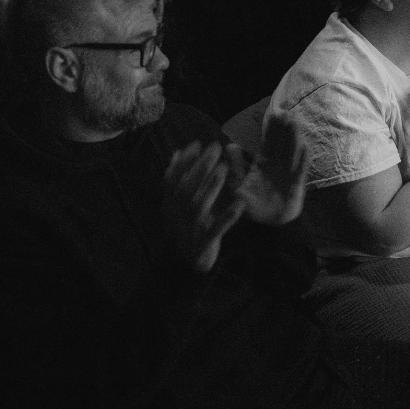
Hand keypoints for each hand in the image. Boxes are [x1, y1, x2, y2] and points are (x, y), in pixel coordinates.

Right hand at [162, 142, 245, 272]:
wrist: (184, 265)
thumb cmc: (185, 227)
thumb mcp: (178, 204)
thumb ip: (178, 180)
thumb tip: (177, 153)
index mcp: (169, 205)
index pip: (172, 179)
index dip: (184, 162)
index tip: (197, 144)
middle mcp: (176, 216)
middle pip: (186, 188)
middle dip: (200, 167)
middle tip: (215, 148)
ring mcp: (189, 230)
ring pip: (198, 207)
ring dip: (211, 187)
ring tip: (224, 169)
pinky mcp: (203, 244)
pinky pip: (215, 230)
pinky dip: (227, 217)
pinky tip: (239, 204)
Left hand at [224, 113, 308, 225]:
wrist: (265, 225)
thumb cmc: (251, 205)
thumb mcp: (237, 185)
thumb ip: (235, 166)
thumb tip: (229, 145)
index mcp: (262, 164)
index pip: (268, 143)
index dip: (271, 129)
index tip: (275, 113)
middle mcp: (276, 167)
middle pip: (281, 144)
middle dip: (284, 129)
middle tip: (287, 112)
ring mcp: (287, 175)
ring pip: (291, 153)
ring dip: (293, 139)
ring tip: (295, 124)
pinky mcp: (295, 187)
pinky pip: (299, 172)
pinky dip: (302, 161)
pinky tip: (305, 148)